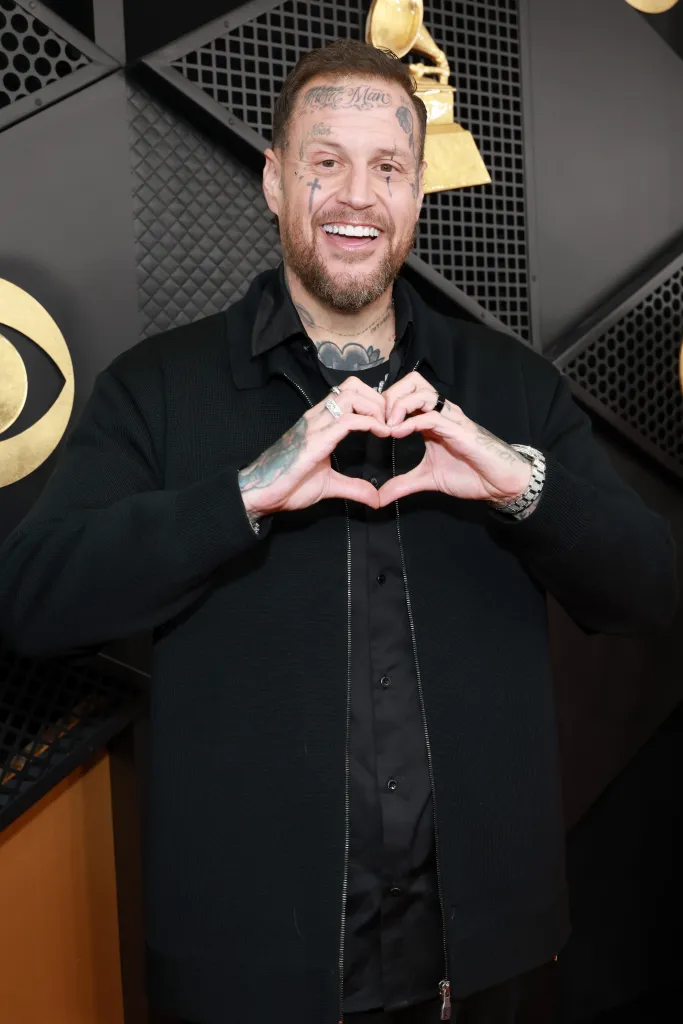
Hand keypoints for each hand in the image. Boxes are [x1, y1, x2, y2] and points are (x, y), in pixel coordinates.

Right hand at [239, 378, 388, 517]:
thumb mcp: (329, 486)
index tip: (387, 422)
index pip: (349, 393)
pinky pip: (347, 420)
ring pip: (351, 396)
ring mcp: (315, 426)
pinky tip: (381, 434)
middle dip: (377, 399)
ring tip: (386, 427)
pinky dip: (370, 422)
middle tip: (389, 422)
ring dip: (375, 408)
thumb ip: (353, 488)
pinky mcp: (315, 440)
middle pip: (353, 386)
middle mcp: (317, 418)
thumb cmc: (286, 485)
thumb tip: (375, 498)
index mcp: (319, 423)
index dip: (373, 400)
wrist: (259, 493)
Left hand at [378, 372, 531, 506]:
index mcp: (430, 419)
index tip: (370, 422)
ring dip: (398, 405)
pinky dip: (411, 421)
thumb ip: (402, 484)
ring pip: (421, 392)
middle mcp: (440, 412)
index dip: (385, 402)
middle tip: (378, 419)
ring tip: (386, 425)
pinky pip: (431, 416)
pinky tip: (397, 432)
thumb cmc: (469, 474)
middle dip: (390, 395)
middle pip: (412, 382)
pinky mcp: (458, 429)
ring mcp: (450, 418)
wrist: (499, 482)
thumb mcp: (427, 479)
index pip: (405, 394)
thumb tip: (379, 498)